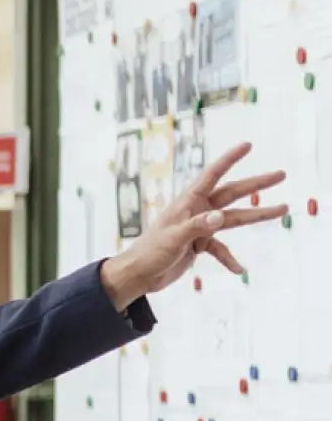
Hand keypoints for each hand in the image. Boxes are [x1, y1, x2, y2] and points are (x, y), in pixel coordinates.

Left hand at [100, 142, 287, 311]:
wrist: (139, 275)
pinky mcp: (199, 245)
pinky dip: (229, 258)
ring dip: (257, 216)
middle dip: (256, 185)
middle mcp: (197, 210)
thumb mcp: (173, 238)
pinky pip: (220, 248)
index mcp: (188, 202)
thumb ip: (197, 226)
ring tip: (282, 210)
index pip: (212, 175)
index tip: (247, 145)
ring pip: (234, 219)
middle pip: (232, 194)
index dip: (229, 159)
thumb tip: (220, 217)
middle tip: (281, 174)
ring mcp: (200, 227)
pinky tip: (238, 269)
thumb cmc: (150, 252)